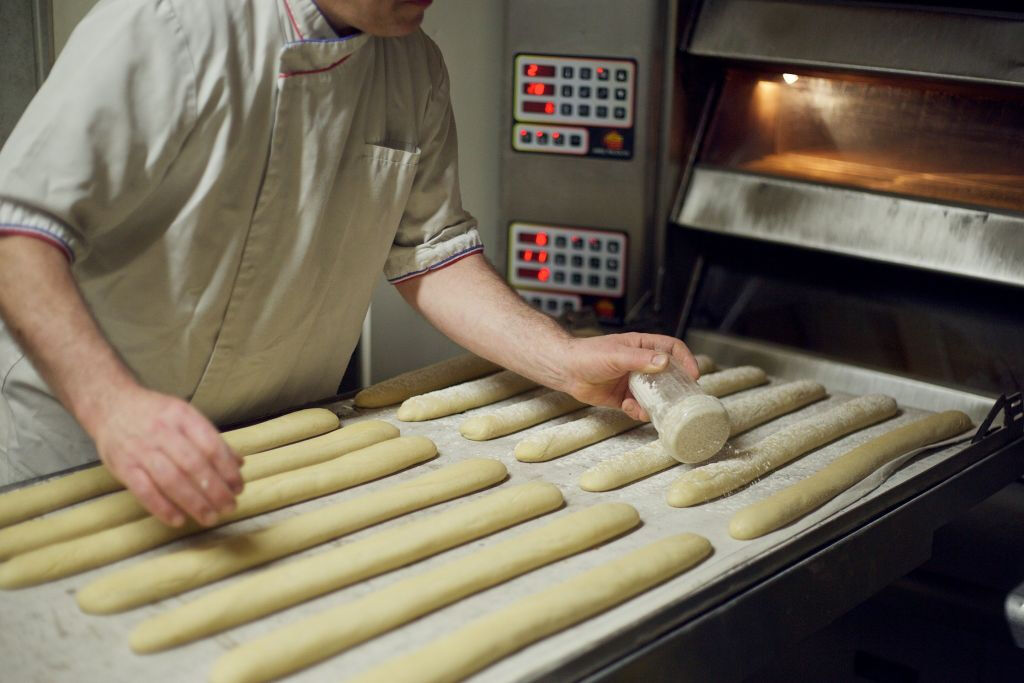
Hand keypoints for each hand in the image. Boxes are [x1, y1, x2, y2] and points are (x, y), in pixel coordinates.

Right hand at [90, 386, 243, 526]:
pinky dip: (162, 508)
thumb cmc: (155, 414)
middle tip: (229, 507)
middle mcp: (162, 431)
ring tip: (210, 517)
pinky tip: (179, 520)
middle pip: (194, 465)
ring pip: (171, 480)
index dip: (227, 470)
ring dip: (194, 502)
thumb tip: (239, 463)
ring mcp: (141, 450)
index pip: (211, 445)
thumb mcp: (185, 416)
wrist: (111, 405)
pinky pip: (144, 491)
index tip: (238, 487)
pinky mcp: (123, 466)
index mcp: (182, 416)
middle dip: (215, 490)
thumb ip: (210, 439)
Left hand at [557, 333, 698, 420]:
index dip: (686, 360)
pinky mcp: (624, 397)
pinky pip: (639, 407)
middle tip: (681, 399)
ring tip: (652, 408)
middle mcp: (641, 364)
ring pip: (655, 394)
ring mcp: (633, 381)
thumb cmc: (588, 355)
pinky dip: (638, 411)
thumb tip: (665, 363)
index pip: (672, 348)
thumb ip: (640, 359)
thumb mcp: (617, 355)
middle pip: (668, 374)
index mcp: (642, 346)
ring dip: (655, 403)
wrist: (565, 371)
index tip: (693, 375)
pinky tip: (629, 408)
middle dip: (675, 387)